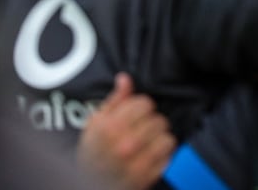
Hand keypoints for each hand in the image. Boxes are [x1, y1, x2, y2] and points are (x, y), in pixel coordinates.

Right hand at [78, 73, 176, 189]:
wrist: (88, 184)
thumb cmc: (92, 151)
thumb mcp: (95, 123)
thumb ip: (114, 100)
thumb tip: (125, 78)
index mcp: (110, 127)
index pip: (145, 103)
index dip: (141, 107)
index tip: (135, 115)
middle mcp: (124, 145)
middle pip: (158, 120)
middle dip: (151, 123)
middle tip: (140, 131)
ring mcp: (137, 164)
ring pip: (166, 137)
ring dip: (159, 138)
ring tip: (146, 143)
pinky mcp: (146, 177)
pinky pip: (168, 156)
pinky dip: (162, 154)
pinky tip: (149, 155)